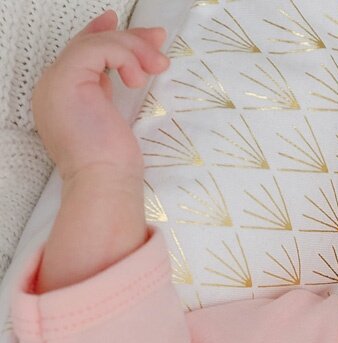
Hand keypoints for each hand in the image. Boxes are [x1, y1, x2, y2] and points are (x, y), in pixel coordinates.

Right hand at [31, 8, 169, 182]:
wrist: (103, 186)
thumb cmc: (112, 169)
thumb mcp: (113, 122)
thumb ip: (109, 95)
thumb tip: (128, 71)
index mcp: (62, 97)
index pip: (82, 54)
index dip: (108, 37)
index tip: (138, 36)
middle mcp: (53, 86)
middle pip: (89, 44)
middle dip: (129, 38)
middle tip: (159, 40)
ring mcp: (56, 81)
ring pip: (96, 43)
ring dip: (134, 49)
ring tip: (159, 66)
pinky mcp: (67, 78)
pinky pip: (98, 48)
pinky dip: (124, 56)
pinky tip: (138, 78)